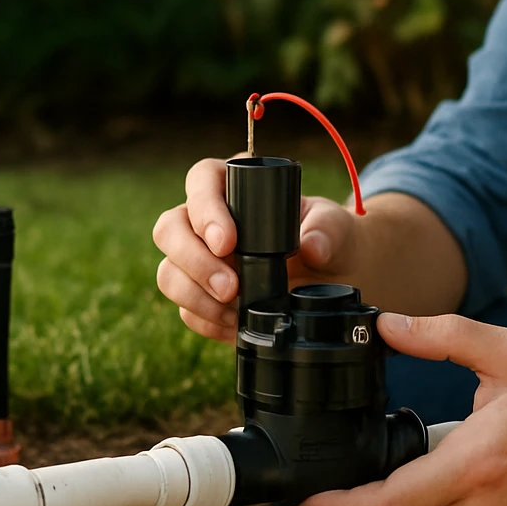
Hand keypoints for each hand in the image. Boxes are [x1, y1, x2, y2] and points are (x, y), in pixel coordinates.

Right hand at [151, 156, 361, 342]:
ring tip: (234, 312)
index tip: (227, 242)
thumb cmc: (330, 238)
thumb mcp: (337, 226)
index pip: (202, 180)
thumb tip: (311, 248)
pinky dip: (206, 320)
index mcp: (236, 186)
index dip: (205, 209)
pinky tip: (234, 325)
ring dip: (195, 295)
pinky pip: (186, 309)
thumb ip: (327, 229)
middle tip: (230, 287)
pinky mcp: (203, 296)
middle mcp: (208, 220)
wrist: (335, 278)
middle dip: (193, 260)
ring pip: (168, 271)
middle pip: (169, 228)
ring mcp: (200, 259)